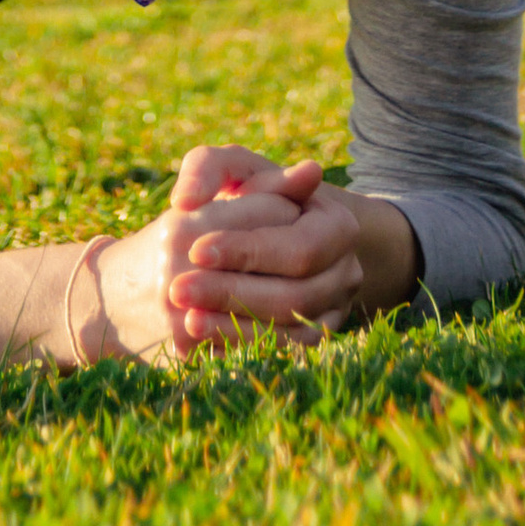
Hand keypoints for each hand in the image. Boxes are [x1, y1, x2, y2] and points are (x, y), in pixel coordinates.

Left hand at [137, 144, 413, 356]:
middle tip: (178, 290)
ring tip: (187, 321)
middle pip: (296, 295)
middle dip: (233, 293)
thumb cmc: (245, 195)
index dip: (248, 251)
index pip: (298, 245)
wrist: (262, 238)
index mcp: (338, 225)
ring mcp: (334, 312)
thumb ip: (208, 169)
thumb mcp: (231, 169)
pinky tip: (203, 345)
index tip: (195, 249)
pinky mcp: (314, 341)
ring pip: (291, 333)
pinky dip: (243, 351)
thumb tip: (188, 198)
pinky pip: (283, 356)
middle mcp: (346, 273)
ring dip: (236, 329)